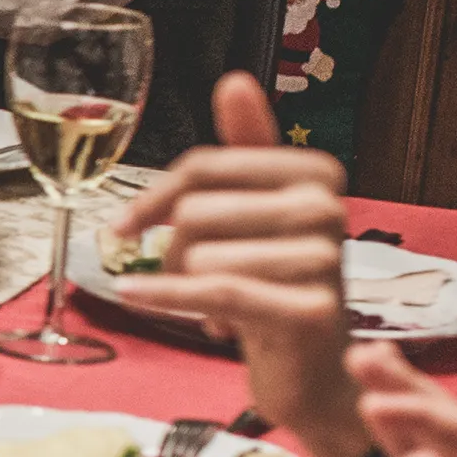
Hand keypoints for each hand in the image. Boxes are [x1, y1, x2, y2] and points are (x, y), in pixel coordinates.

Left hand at [104, 71, 360, 456]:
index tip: (130, 225)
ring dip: (184, 288)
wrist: (313, 375)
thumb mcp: (254, 216)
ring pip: (199, 255)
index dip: (154, 198)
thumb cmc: (274, 289)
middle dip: (173, 252)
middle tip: (190, 281)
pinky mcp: (307, 311)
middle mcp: (326, 208)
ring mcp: (322, 260)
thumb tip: (234, 81)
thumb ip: (244, 149)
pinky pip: (213, 291)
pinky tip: (137, 297)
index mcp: (314, 173)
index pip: (203, 167)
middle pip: (196, 212)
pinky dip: (166, 297)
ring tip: (212, 307)